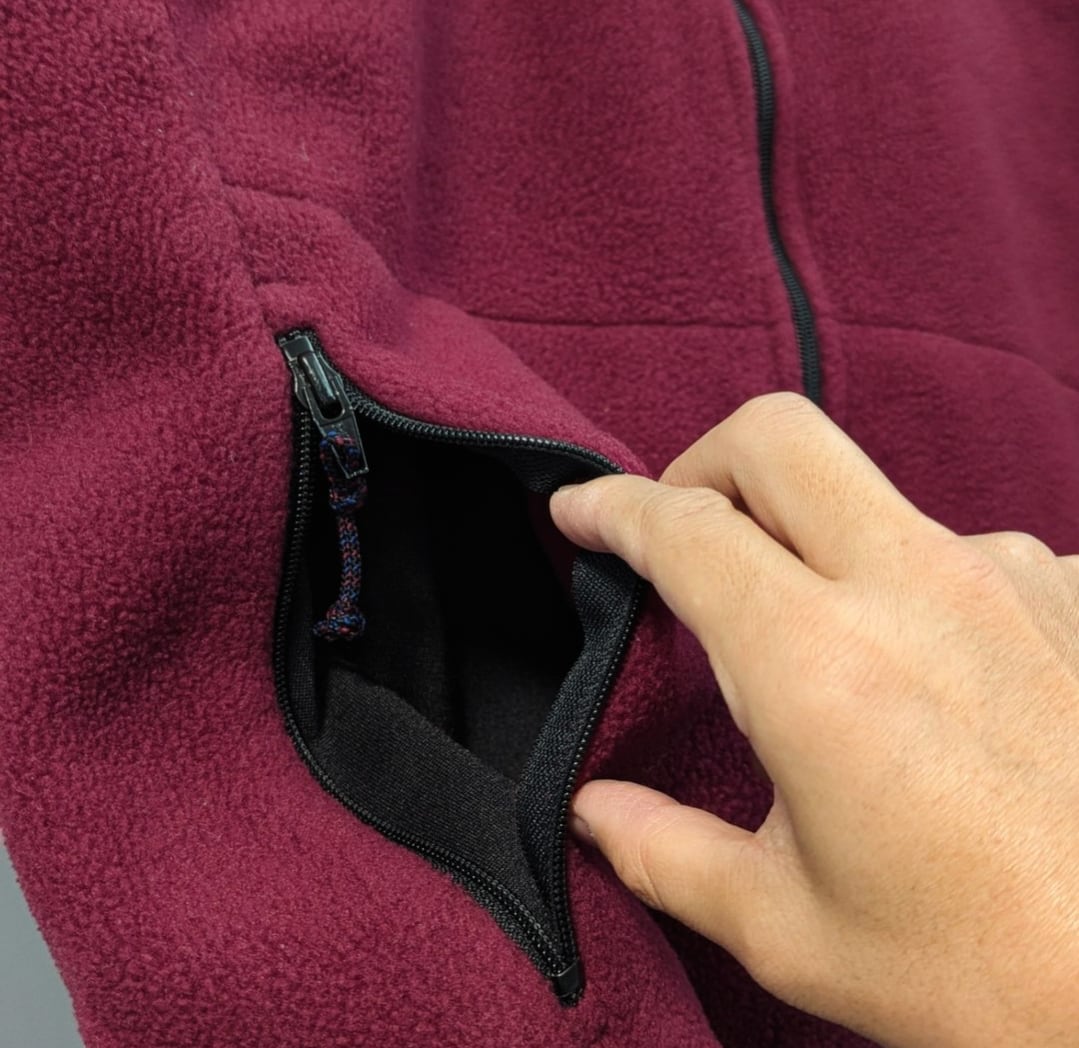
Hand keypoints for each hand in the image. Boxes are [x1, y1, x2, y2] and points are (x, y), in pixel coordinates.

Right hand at [549, 393, 1078, 1047]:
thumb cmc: (989, 977)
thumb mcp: (790, 928)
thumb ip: (663, 852)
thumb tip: (591, 809)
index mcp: (821, 666)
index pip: (686, 530)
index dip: (612, 507)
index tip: (579, 510)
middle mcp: (918, 590)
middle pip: (779, 439)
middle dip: (704, 463)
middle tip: (682, 531)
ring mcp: (1012, 579)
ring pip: (873, 498)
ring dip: (816, 541)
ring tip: (822, 645)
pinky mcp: (1077, 597)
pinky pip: (962, 552)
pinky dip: (913, 589)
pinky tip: (930, 674)